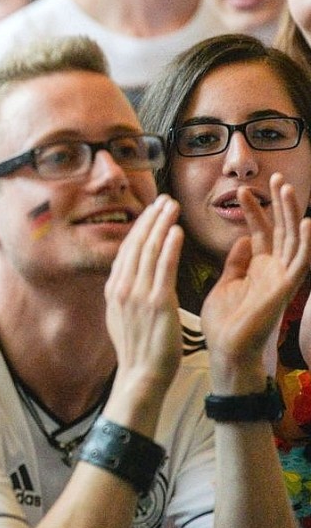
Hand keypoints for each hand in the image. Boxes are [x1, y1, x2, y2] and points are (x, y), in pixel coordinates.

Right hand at [104, 195, 183, 398]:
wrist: (141, 374)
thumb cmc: (137, 350)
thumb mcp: (120, 317)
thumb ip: (124, 293)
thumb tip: (128, 277)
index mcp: (113, 290)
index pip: (126, 250)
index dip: (139, 227)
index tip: (151, 211)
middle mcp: (122, 288)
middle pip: (136, 244)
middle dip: (150, 218)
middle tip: (163, 199)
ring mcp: (138, 295)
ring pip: (150, 251)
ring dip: (162, 224)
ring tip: (172, 206)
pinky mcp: (157, 303)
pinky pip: (164, 268)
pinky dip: (170, 247)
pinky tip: (176, 231)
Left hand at [202, 174, 310, 390]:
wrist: (225, 350)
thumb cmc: (225, 322)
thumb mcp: (227, 283)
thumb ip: (236, 262)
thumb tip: (242, 239)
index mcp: (259, 268)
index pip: (261, 231)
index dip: (256, 210)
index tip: (243, 190)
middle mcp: (275, 270)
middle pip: (282, 230)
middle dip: (279, 203)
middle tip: (276, 177)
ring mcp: (283, 278)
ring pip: (293, 239)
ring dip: (292, 213)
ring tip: (287, 187)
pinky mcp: (286, 289)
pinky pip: (301, 262)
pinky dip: (306, 242)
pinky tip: (307, 221)